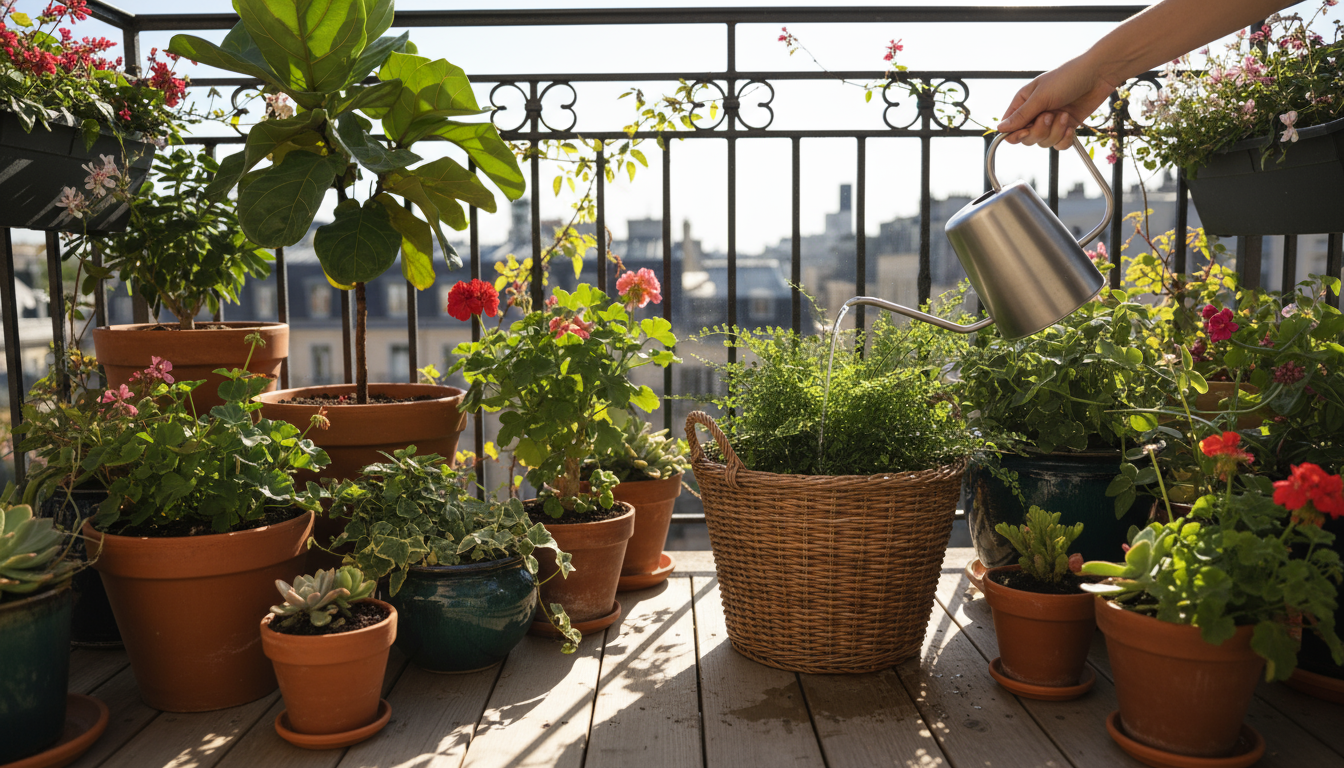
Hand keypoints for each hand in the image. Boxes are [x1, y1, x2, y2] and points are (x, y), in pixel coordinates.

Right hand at [997, 56, 1117, 149]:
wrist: (1098, 75)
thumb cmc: (1068, 78)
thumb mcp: (1041, 96)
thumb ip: (1021, 115)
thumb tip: (1000, 129)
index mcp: (1023, 103)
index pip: (1010, 128)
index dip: (1015, 134)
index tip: (1025, 130)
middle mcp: (1035, 114)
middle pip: (1026, 139)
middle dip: (1039, 131)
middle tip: (1050, 115)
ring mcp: (1050, 122)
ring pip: (1043, 142)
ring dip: (1055, 132)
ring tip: (1064, 115)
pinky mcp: (1065, 128)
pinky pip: (1059, 145)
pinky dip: (1064, 139)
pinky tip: (1070, 127)